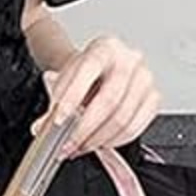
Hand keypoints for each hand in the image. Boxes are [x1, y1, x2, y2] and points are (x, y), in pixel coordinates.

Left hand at [30, 35, 162, 157]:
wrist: (102, 73)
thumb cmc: (85, 76)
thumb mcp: (66, 82)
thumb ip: (54, 104)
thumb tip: (42, 128)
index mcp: (105, 48)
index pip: (88, 70)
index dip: (72, 98)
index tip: (58, 121)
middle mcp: (129, 60)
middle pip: (109, 101)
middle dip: (85, 129)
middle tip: (69, 145)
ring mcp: (145, 79)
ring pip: (122, 119)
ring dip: (98, 140)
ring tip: (81, 147)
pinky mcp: (153, 99)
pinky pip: (135, 128)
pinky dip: (115, 142)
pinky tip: (100, 143)